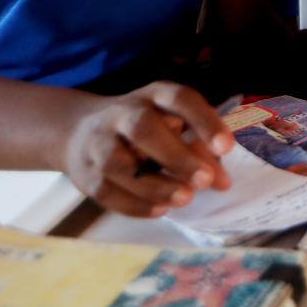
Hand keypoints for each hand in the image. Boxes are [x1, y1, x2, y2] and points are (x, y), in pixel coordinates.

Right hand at [61, 82, 233, 217]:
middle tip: (204, 180)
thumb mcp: (173, 123)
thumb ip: (200, 149)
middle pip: (144, 129)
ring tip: (184, 199)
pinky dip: (134, 204)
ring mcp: (98, 142)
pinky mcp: (83, 172)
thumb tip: (223, 182)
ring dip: (154, 185)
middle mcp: (122, 113)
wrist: (79, 129)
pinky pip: (106, 191)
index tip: (226, 148)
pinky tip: (160, 210)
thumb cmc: (145, 127)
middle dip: (176, 157)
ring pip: (119, 164)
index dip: (204, 122)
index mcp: (153, 95)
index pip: (180, 99)